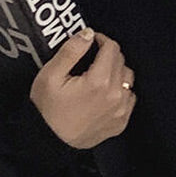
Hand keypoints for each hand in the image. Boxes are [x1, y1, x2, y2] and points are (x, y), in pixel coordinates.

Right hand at [29, 28, 135, 149]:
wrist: (49, 142)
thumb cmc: (47, 110)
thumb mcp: (50, 75)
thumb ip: (71, 51)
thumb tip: (88, 34)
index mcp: (98, 81)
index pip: (112, 48)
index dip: (101, 39)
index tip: (91, 41)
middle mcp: (114, 95)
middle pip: (121, 61)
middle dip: (107, 55)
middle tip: (90, 58)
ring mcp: (120, 111)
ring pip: (128, 78)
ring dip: (116, 72)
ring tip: (97, 75)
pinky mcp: (120, 122)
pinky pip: (129, 98)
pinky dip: (120, 91)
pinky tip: (104, 93)